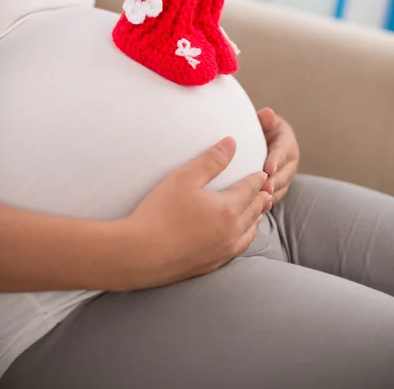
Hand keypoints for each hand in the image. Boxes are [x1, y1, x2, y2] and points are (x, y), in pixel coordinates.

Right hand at [113, 137, 271, 289]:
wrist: (139, 254)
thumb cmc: (159, 212)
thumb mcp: (185, 178)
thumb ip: (211, 160)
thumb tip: (231, 142)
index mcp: (228, 209)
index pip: (249, 189)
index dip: (257, 179)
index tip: (262, 172)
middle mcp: (231, 232)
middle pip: (254, 211)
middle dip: (261, 198)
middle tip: (267, 190)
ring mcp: (222, 251)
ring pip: (249, 233)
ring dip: (256, 219)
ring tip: (259, 212)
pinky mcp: (210, 265)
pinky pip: (236, 250)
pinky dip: (243, 238)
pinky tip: (237, 237)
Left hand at [258, 108, 299, 205]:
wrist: (259, 141)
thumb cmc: (259, 129)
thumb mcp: (263, 121)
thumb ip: (265, 119)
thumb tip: (267, 113)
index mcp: (286, 142)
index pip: (283, 151)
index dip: (277, 159)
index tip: (269, 167)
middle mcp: (290, 161)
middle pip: (285, 173)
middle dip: (275, 181)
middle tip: (264, 188)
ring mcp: (285, 176)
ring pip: (281, 188)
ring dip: (271, 195)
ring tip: (260, 201)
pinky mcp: (278, 188)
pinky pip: (274, 197)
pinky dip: (267, 203)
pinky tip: (257, 209)